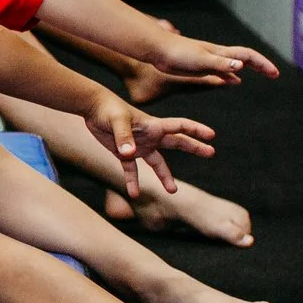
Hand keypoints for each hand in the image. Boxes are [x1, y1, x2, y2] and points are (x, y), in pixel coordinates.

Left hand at [83, 94, 215, 198]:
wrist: (91, 108)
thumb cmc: (107, 110)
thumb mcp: (117, 122)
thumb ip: (124, 137)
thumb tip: (129, 154)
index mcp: (153, 125)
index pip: (180, 126)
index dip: (196, 130)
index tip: (211, 135)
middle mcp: (150, 136)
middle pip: (177, 142)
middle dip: (194, 147)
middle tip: (212, 152)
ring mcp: (138, 145)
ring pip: (157, 162)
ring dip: (165, 176)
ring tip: (173, 191)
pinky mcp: (123, 152)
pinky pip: (131, 170)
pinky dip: (133, 181)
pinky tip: (134, 194)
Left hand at [146, 31, 278, 84]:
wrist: (158, 50)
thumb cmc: (178, 54)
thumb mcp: (201, 61)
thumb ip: (221, 64)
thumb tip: (242, 67)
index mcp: (221, 53)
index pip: (248, 56)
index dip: (263, 64)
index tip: (275, 74)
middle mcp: (218, 55)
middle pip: (245, 58)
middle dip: (260, 65)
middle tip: (274, 75)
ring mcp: (209, 60)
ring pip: (233, 65)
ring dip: (248, 69)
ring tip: (259, 75)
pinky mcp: (199, 66)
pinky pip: (221, 72)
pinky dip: (230, 76)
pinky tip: (232, 82)